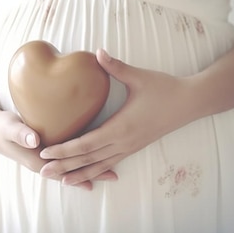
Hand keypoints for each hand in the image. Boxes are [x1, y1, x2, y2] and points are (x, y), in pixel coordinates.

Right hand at [0, 108, 117, 189]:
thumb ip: (20, 132)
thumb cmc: (0, 125)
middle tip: (113, 175)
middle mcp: (42, 162)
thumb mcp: (8, 126)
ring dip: (87, 169)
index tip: (96, 176)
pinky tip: (92, 158)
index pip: (61, 170)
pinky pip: (66, 160)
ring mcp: (43, 158)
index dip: (78, 172)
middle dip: (91, 173)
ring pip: (69, 168)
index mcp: (34, 158)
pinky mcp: (45, 150)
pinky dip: (79, 161)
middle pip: (69, 172)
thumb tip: (35, 140)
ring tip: (109, 171)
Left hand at [39, 49, 198, 185]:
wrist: (190, 103)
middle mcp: (124, 142)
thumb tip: (97, 52)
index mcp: (121, 127)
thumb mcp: (139, 76)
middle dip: (65, 166)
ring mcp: (130, 147)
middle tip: (43, 171)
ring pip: (99, 166)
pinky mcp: (134, 148)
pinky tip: (86, 177)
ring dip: (78, 174)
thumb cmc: (165, 88)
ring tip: (60, 181)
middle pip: (88, 159)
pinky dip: (96, 171)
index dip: (65, 150)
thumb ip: (116, 66)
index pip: (86, 143)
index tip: (46, 152)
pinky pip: (110, 164)